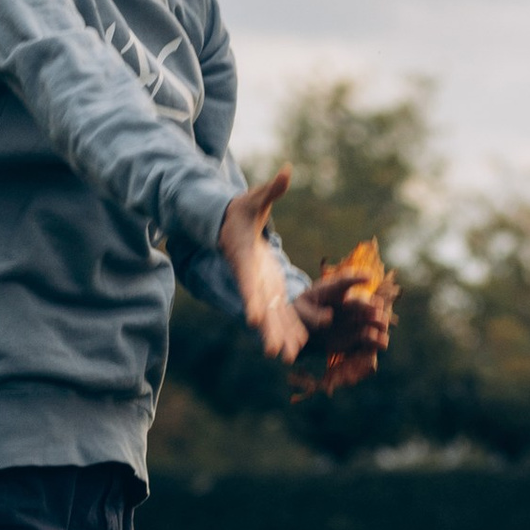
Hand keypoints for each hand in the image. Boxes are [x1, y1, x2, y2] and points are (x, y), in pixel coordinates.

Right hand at [217, 165, 310, 363]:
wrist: (230, 227)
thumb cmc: (240, 211)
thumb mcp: (255, 198)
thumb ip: (271, 189)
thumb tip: (288, 170)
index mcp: (244, 261)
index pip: (247, 283)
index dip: (252, 301)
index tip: (255, 320)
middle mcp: (251, 281)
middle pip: (259, 309)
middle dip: (268, 331)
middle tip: (275, 352)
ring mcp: (260, 289)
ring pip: (271, 319)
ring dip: (280, 338)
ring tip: (289, 359)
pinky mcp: (270, 292)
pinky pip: (281, 314)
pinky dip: (288, 330)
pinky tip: (300, 348)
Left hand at [291, 268, 399, 365]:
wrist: (303, 331)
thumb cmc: (302, 314)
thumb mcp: (302, 310)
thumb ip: (314, 315)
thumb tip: (329, 319)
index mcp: (335, 292)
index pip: (346, 282)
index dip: (357, 278)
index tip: (368, 277)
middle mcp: (348, 306)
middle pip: (363, 303)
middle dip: (371, 306)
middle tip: (374, 309)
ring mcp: (353, 321)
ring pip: (371, 320)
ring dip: (378, 322)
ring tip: (382, 324)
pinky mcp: (354, 338)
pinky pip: (369, 339)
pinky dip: (377, 340)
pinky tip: (381, 342)